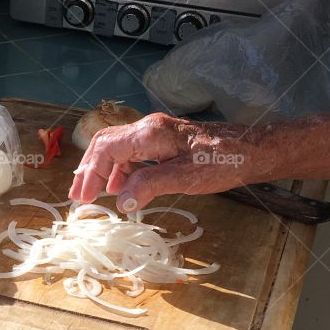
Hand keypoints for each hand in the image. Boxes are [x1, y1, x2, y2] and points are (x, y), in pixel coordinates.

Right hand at [68, 112, 263, 208]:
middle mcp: (148, 128)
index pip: (107, 149)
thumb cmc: (223, 161)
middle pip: (105, 144)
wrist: (252, 149)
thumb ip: (150, 186)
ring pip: (116, 147)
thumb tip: (120, 201)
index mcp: (150, 133)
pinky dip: (120, 169)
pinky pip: (131, 152)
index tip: (83, 199)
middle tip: (78, 196)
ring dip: (102, 170)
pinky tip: (121, 187)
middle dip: (88, 170)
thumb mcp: (186, 177)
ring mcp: (155, 133)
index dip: (91, 174)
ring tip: (94, 194)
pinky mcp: (163, 141)